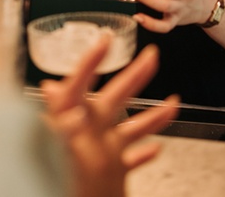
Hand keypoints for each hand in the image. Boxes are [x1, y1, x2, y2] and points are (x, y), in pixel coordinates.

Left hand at [41, 36, 178, 196]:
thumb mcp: (54, 151)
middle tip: (151, 56)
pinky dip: (145, 153)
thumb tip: (51, 89)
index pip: (78, 86)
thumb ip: (55, 120)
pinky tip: (157, 148)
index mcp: (74, 129)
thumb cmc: (57, 186)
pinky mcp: (110, 177)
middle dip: (134, 77)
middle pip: (114, 99)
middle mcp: (89, 138)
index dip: (90, 61)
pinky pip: (131, 161)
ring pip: (130, 130)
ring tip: (173, 102)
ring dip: (152, 116)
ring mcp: (102, 156)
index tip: (105, 41)